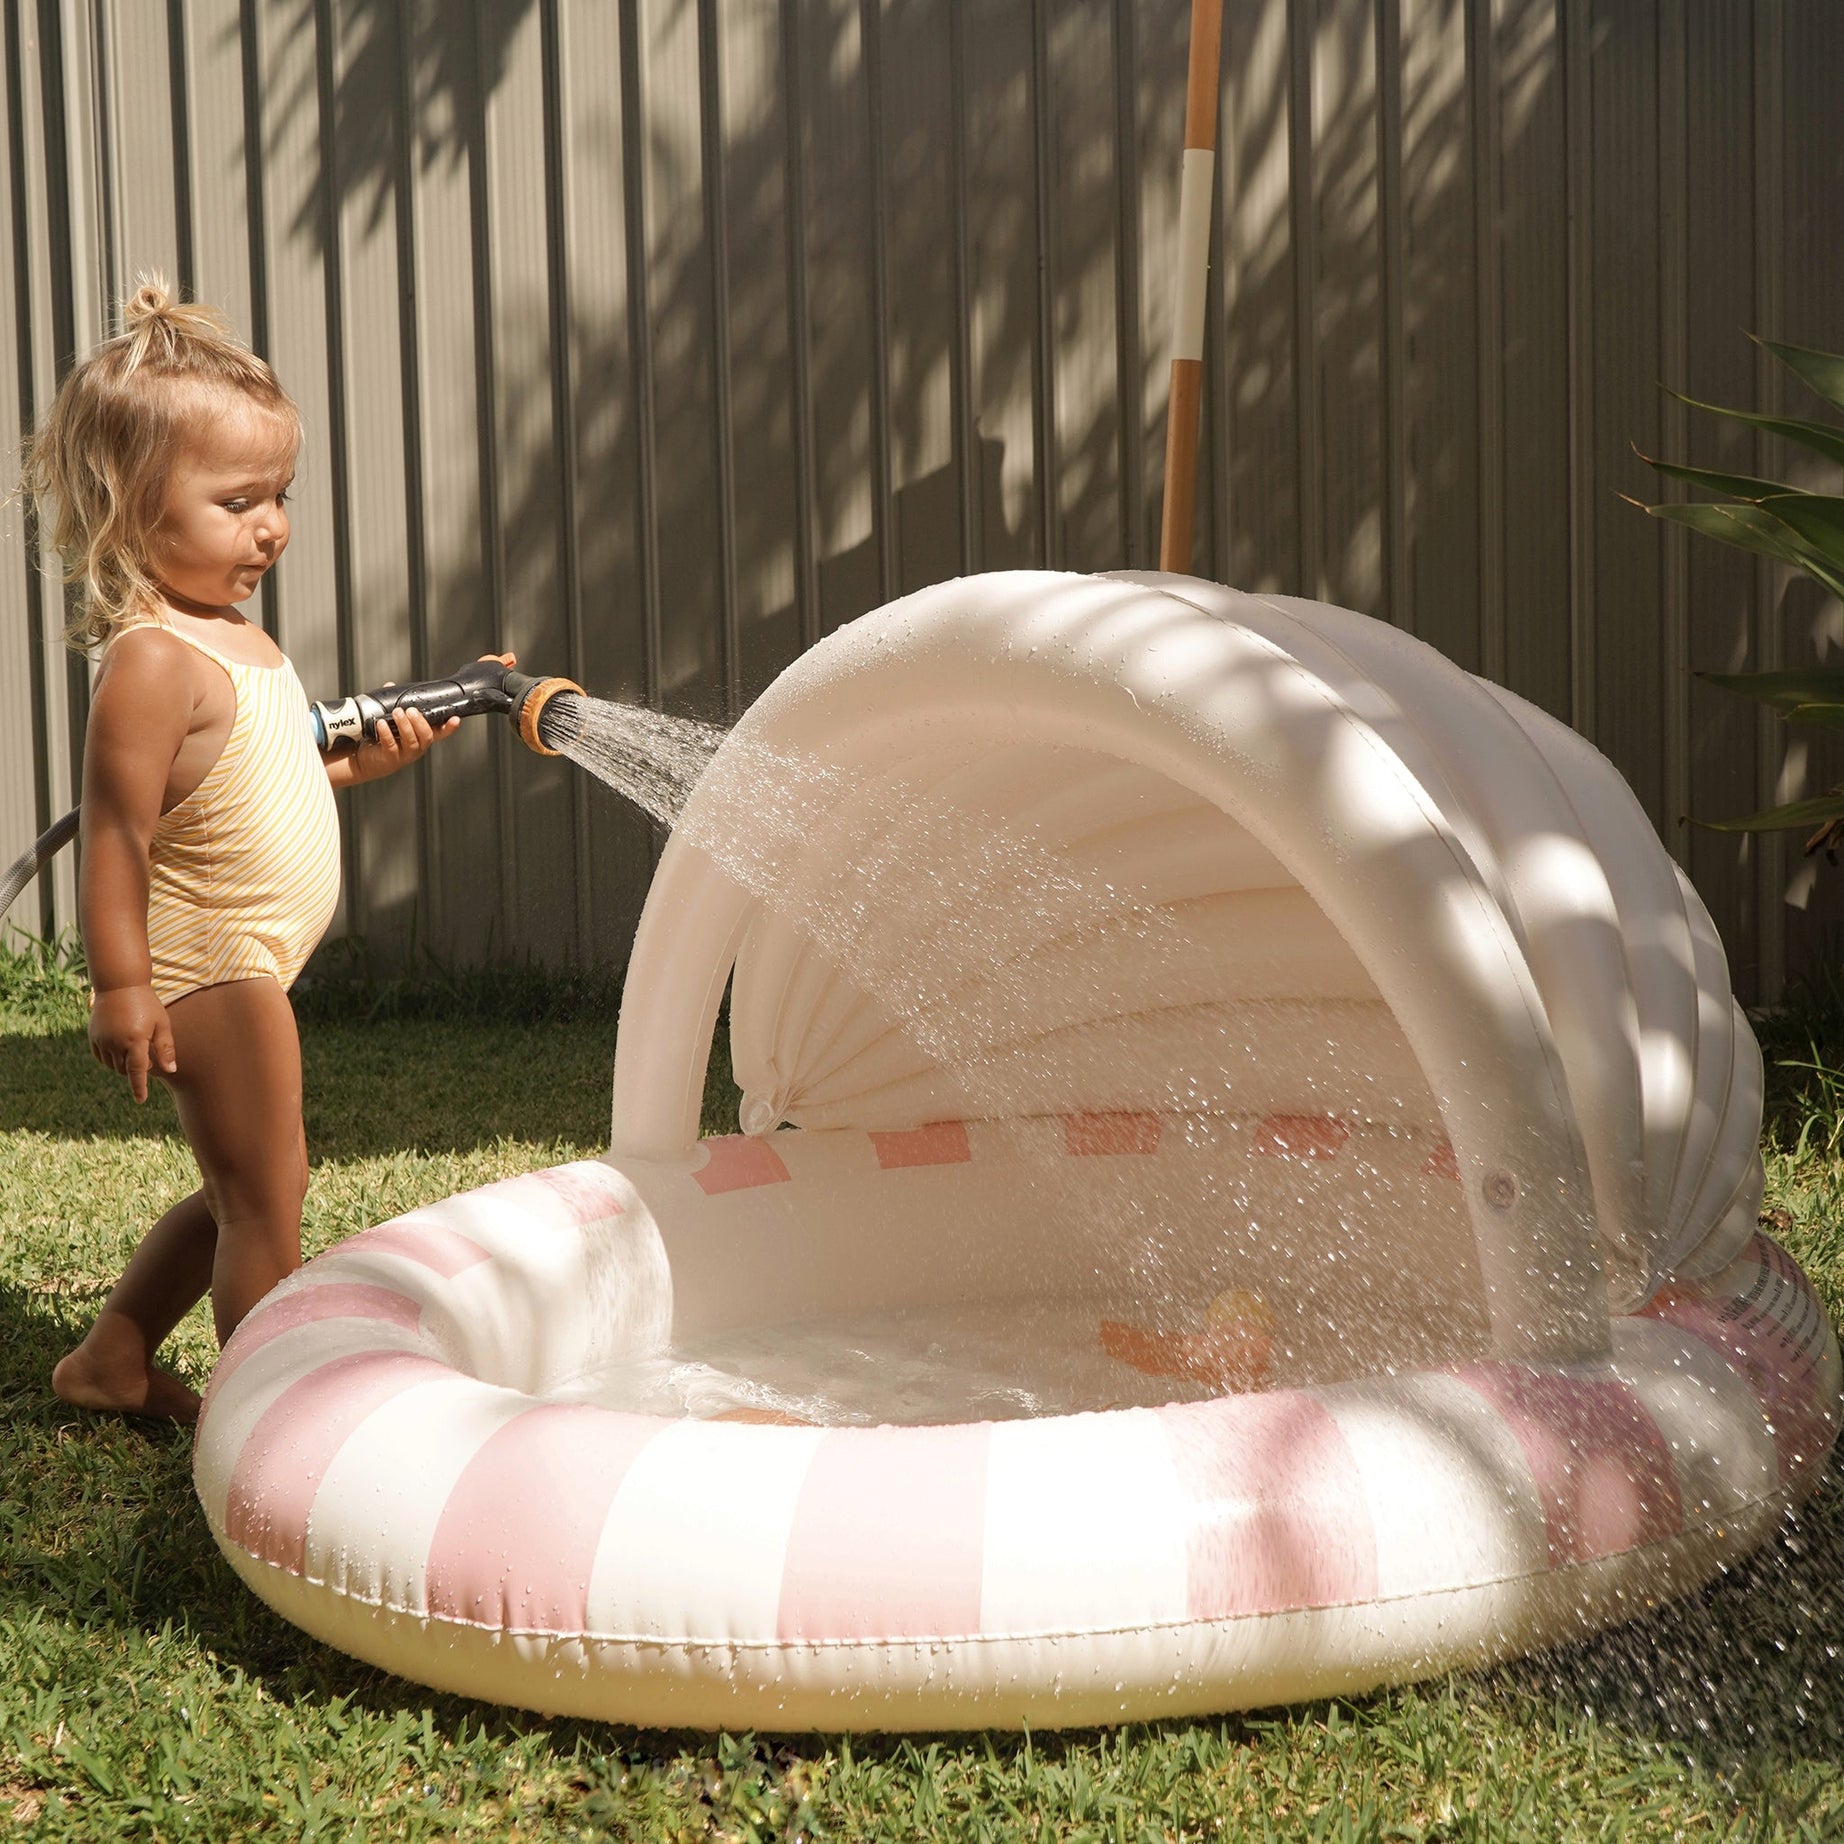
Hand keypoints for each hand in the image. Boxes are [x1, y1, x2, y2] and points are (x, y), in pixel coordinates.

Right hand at [88, 983, 175, 1102]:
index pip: (137, 1071)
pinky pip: (101, 1057)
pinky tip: (119, 1046)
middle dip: (135, 1068)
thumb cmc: (147, 1004)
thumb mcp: (161, 1023)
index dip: (139, 1087)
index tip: (141, 1100)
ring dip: (122, 1064)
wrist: (119, 985)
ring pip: (112, 1065)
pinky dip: (110, 1058)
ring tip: (133, 1045)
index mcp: (135, 1040)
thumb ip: (165, 1048)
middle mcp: (115, 1042)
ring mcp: (102, 1039)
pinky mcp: (93, 1036)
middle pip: (125, 1069)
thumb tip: (170, 1071)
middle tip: (146, 1053)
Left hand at [345, 700, 452, 782]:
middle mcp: (416, 747)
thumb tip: (391, 686)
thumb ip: (393, 703)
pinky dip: (386, 733)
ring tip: (396, 712)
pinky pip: (391, 745)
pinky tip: (381, 724)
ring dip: (404, 725)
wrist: (366, 761)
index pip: (439, 732)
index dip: (449, 727)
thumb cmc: (382, 740)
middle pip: (426, 736)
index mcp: (420, 737)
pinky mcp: (390, 758)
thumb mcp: (392, 721)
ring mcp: (405, 754)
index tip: (455, 719)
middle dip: (420, 722)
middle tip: (411, 710)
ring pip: (411, 741)